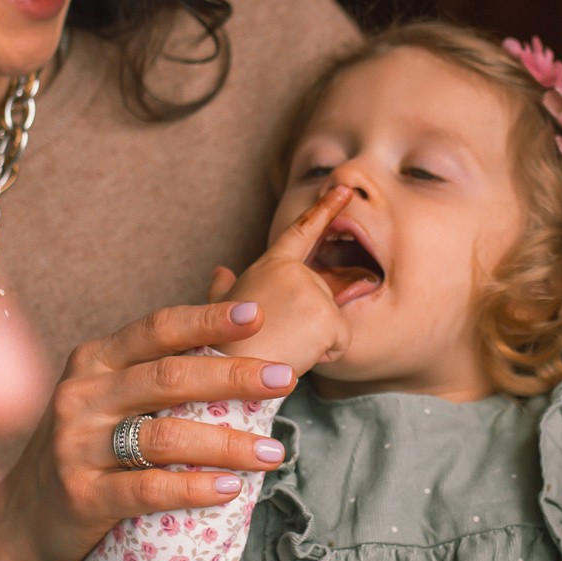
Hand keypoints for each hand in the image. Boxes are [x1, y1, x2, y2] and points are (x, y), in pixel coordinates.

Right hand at [0, 298, 302, 560]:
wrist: (21, 518)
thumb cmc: (83, 446)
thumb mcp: (109, 390)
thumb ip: (163, 347)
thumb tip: (225, 278)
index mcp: (94, 361)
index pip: (156, 330)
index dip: (207, 320)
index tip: (257, 316)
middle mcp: (82, 395)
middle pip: (167, 377)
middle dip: (232, 376)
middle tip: (285, 378)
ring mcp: (77, 446)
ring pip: (164, 435)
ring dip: (227, 443)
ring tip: (273, 452)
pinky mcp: (81, 495)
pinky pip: (148, 488)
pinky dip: (194, 488)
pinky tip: (230, 489)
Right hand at [209, 184, 351, 372]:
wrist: (226, 371)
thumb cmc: (219, 343)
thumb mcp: (218, 308)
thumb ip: (224, 289)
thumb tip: (221, 272)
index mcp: (271, 265)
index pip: (302, 231)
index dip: (325, 209)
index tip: (343, 189)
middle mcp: (295, 271)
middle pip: (323, 297)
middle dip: (309, 322)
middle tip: (278, 336)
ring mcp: (312, 292)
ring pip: (334, 322)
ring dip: (316, 341)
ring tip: (284, 346)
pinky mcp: (327, 318)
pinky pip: (342, 342)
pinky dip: (326, 355)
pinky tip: (298, 356)